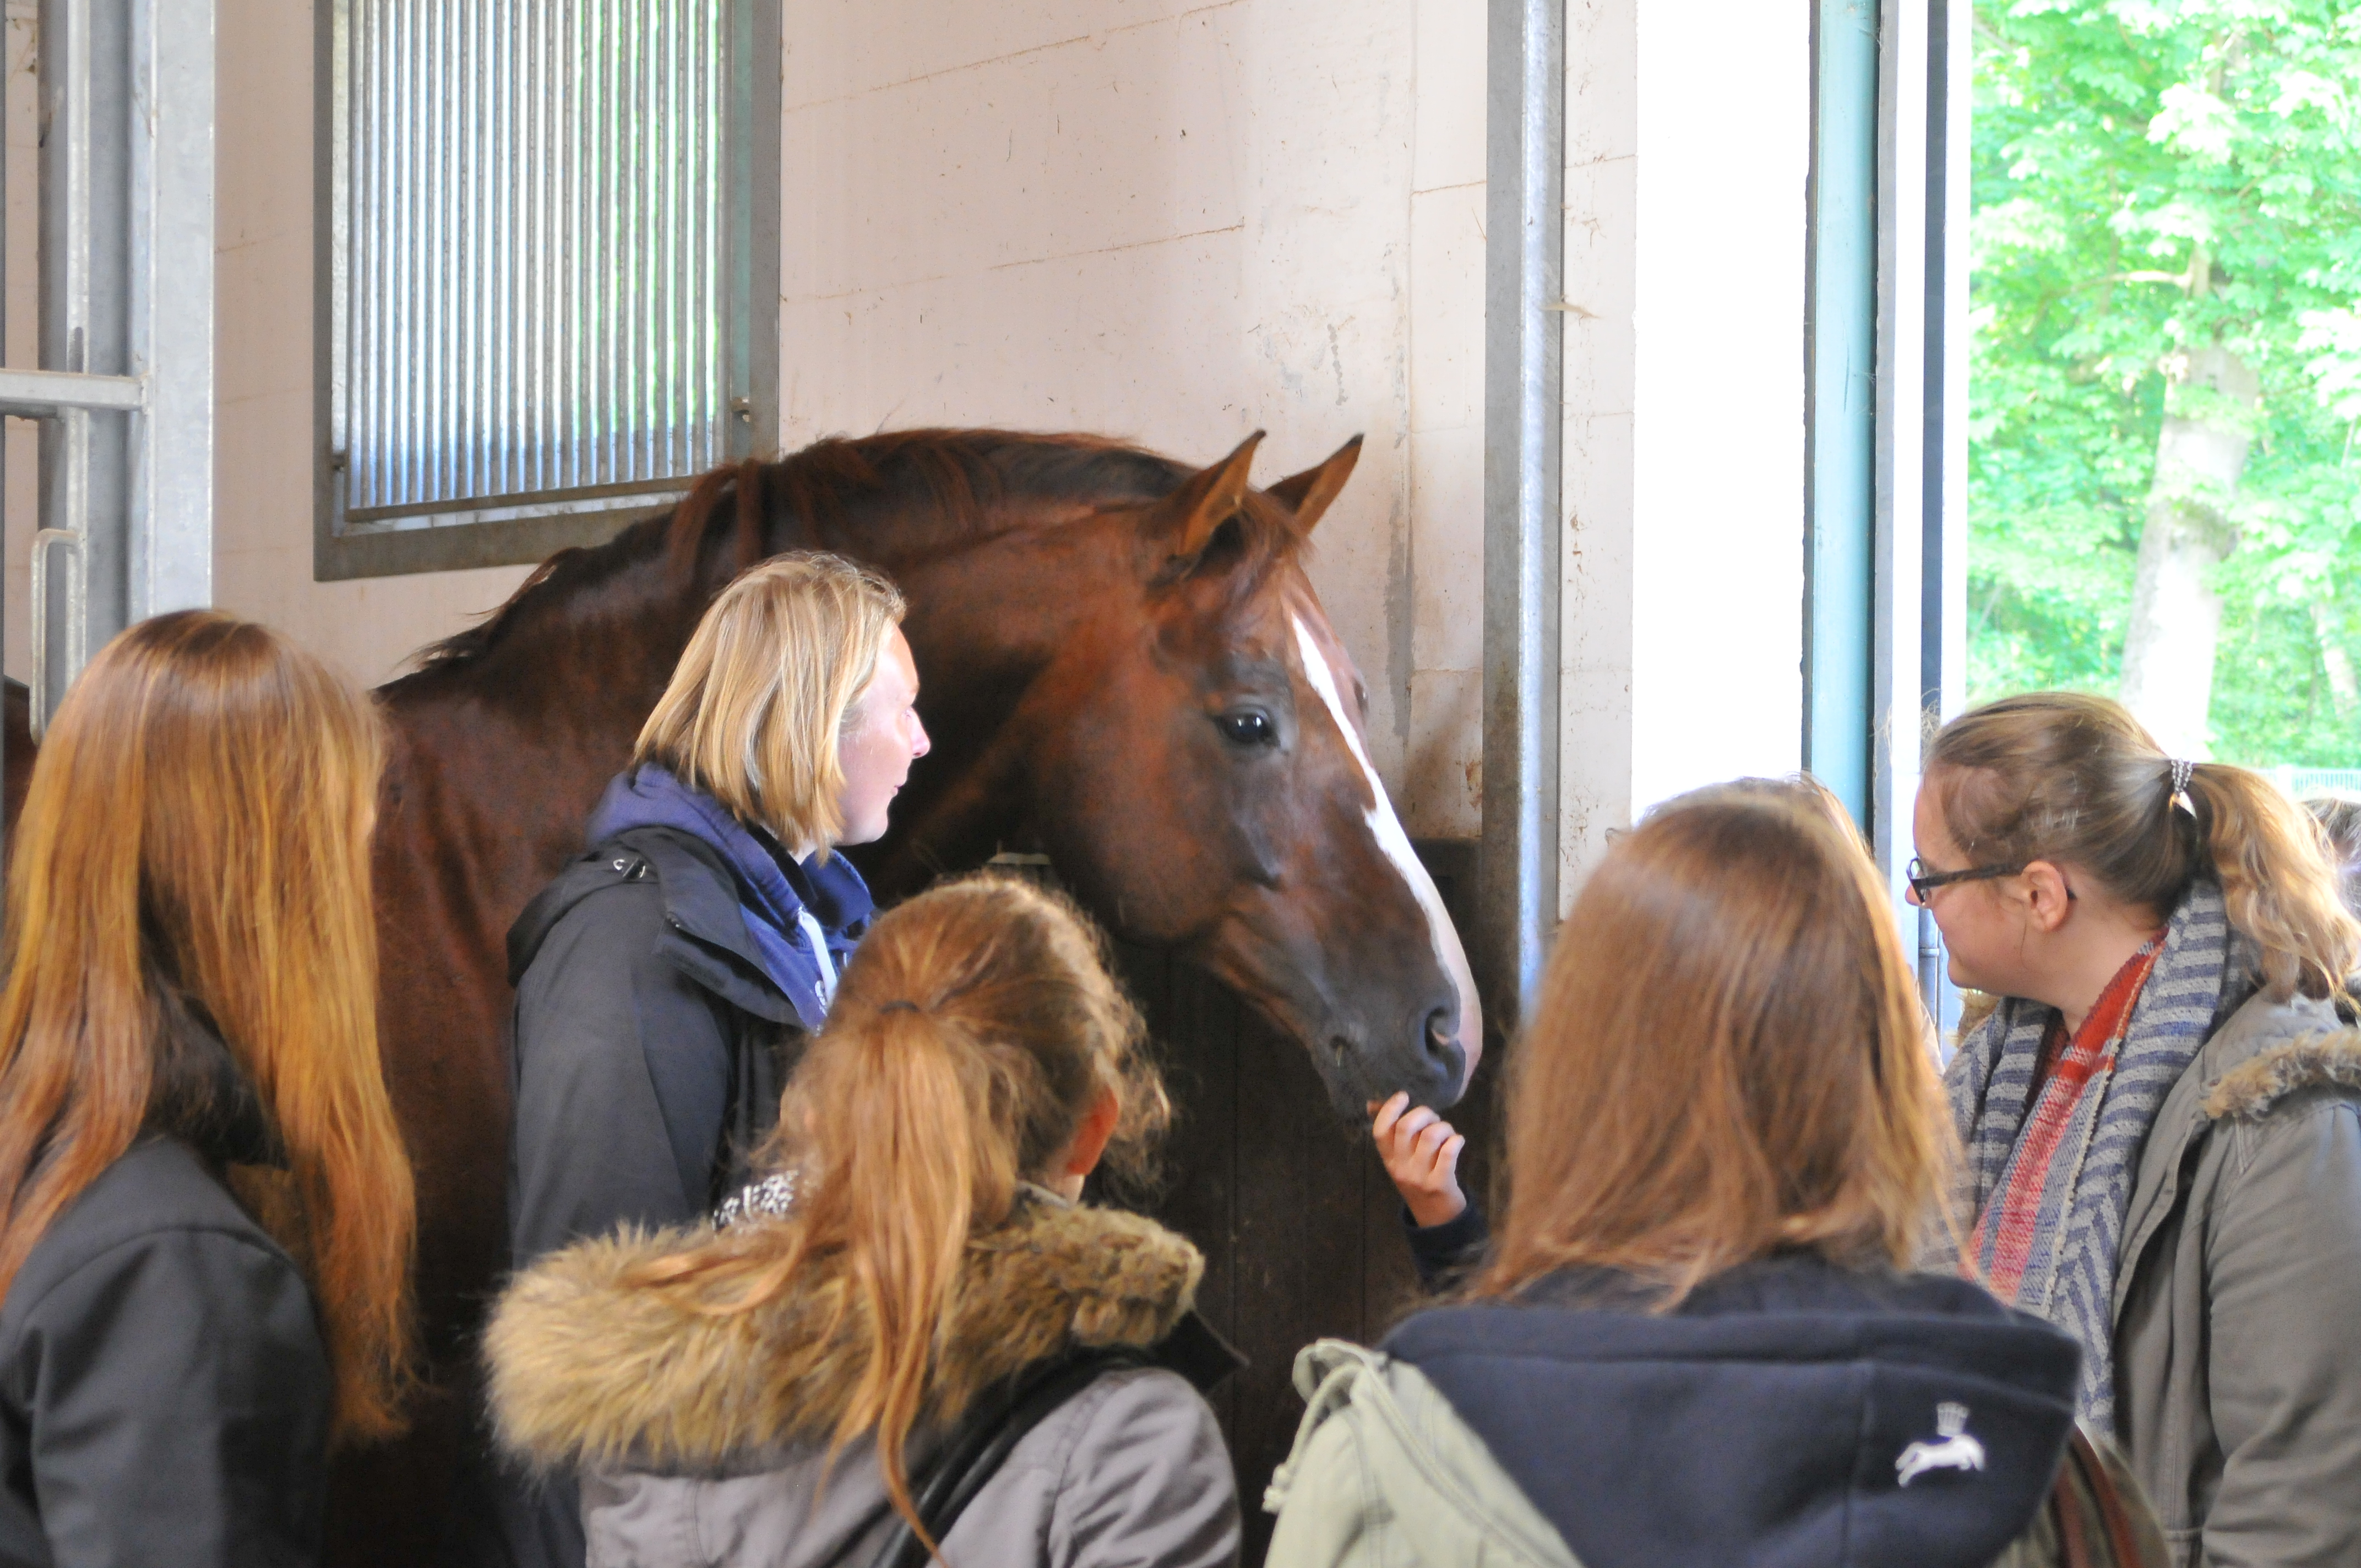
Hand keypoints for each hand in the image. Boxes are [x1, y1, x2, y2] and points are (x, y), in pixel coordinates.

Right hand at [1369, 1091, 1466, 1228]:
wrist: (1436, 1218)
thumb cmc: (1419, 1179)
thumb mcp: (1400, 1160)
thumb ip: (1391, 1134)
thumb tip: (1372, 1104)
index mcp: (1389, 1159)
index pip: (1380, 1130)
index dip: (1390, 1108)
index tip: (1404, 1096)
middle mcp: (1400, 1167)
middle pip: (1406, 1127)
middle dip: (1424, 1113)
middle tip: (1433, 1118)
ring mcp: (1419, 1176)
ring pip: (1431, 1136)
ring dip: (1444, 1127)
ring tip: (1447, 1132)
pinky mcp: (1440, 1183)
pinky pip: (1448, 1153)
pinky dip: (1456, 1141)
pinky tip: (1457, 1142)